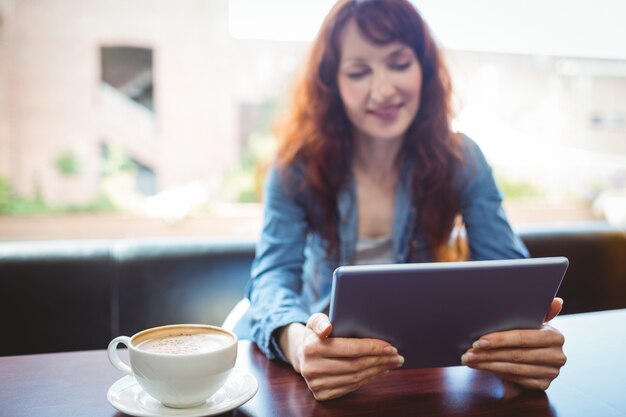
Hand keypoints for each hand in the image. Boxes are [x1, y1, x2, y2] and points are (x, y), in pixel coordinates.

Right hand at [278, 313, 403, 400]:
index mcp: (311, 347)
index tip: (390, 346)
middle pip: (355, 365)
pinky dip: (367, 379)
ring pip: (355, 378)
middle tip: (396, 356)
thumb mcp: (315, 321)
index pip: (350, 349)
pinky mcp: (321, 394)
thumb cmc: (316, 334)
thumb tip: (328, 328)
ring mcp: (316, 384)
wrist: (302, 355)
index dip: (372, 348)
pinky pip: (350, 387)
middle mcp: (312, 368)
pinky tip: (378, 371)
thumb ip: (321, 321)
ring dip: (377, 370)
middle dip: (380, 360)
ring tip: (391, 363)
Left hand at [461, 298, 566, 390]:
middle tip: (469, 352)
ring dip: (487, 364)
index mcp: (555, 336)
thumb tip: (557, 301)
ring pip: (513, 368)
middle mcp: (557, 356)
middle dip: (489, 354)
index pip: (523, 338)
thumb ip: (540, 311)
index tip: (479, 341)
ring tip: (469, 359)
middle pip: (516, 355)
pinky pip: (515, 379)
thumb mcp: (530, 321)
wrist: (533, 355)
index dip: (499, 340)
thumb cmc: (527, 334)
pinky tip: (481, 367)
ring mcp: (551, 372)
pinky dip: (495, 372)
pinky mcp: (543, 385)